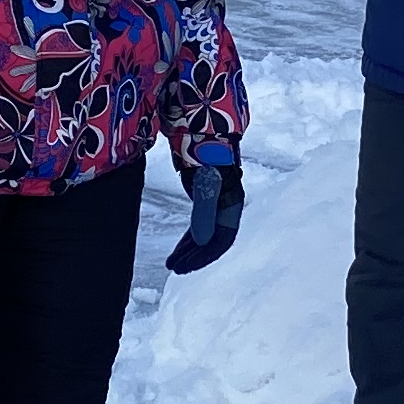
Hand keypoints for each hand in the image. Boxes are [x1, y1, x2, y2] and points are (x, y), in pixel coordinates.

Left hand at [165, 144, 242, 272]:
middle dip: (194, 257)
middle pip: (212, 242)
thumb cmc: (206, 159)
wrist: (201, 135)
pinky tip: (178, 249)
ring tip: (171, 263)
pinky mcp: (204, 201)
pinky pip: (198, 227)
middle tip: (175, 268)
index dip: (205, 256)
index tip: (187, 267)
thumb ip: (203, 213)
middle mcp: (226, 210)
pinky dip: (188, 240)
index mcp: (232, 208)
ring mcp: (215, 206)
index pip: (221, 241)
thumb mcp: (204, 186)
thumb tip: (201, 241)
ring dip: (189, 251)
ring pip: (203, 236)